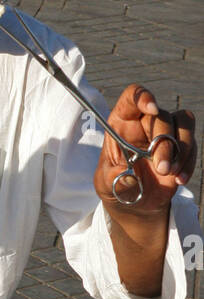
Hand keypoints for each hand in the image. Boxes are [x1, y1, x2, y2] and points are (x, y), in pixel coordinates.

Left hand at [94, 83, 195, 215]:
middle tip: (162, 169)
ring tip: (169, 174)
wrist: (135, 202)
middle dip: (165, 143)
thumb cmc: (115, 185)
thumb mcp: (106, 183)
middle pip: (163, 116)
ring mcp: (165, 132)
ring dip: (181, 150)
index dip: (143, 96)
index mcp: (122, 122)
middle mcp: (144, 122)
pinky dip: (188, 163)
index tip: (152, 108)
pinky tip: (179, 179)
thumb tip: (128, 175)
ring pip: (184, 124)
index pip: (132, 97)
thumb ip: (113, 178)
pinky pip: (193, 145)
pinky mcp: (181, 146)